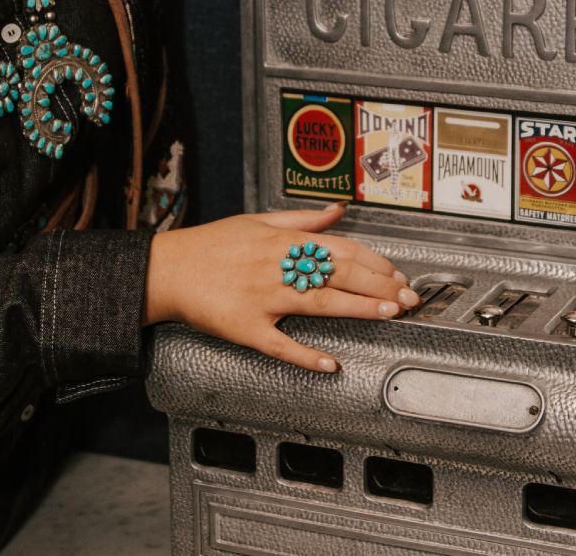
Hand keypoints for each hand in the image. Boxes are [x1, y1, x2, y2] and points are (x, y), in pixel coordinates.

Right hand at [144, 203, 418, 372]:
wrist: (166, 269)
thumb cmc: (211, 246)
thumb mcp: (257, 221)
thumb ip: (303, 219)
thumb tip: (339, 211)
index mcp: (282, 241)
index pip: (341, 249)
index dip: (375, 261)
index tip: (398, 273)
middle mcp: (277, 267)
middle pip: (339, 274)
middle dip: (380, 285)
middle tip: (408, 297)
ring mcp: (263, 299)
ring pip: (319, 303)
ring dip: (358, 309)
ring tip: (389, 313)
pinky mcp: (246, 328)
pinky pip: (280, 345)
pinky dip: (306, 356)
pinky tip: (330, 364)